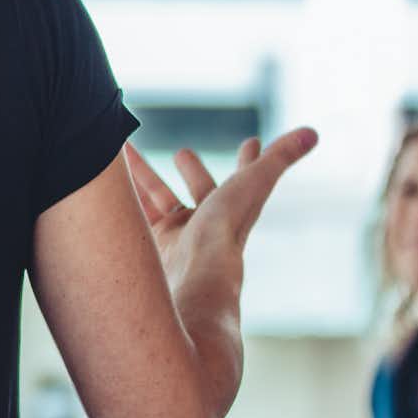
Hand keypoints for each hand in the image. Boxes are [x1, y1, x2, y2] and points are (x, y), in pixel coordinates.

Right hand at [122, 129, 318, 283]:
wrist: (190, 284)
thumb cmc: (224, 234)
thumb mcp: (252, 184)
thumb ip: (278, 158)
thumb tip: (313, 133)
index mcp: (233, 210)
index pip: (245, 179)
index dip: (250, 161)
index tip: (253, 143)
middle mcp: (206, 226)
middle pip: (200, 191)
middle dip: (191, 171)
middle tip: (183, 153)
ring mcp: (175, 239)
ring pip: (157, 201)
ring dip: (143, 178)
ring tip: (123, 156)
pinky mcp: (147, 249)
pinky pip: (134, 218)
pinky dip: (121, 201)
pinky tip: (104, 189)